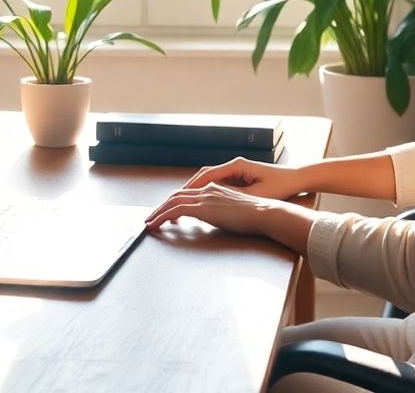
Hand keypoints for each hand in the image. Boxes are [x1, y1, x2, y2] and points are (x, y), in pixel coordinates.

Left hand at [145, 182, 317, 252]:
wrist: (265, 213)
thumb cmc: (257, 216)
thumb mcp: (236, 211)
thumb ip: (224, 212)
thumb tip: (218, 219)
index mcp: (216, 189)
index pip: (189, 193)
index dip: (175, 201)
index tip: (167, 212)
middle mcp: (208, 190)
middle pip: (177, 195)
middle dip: (162, 206)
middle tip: (152, 217)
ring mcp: (204, 197)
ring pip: (172, 201)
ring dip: (158, 212)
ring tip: (149, 223)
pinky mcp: (202, 208)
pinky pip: (175, 210)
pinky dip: (162, 217)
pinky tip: (156, 225)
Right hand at [180, 157, 304, 199]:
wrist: (298, 179)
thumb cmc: (280, 186)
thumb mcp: (257, 195)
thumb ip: (235, 196)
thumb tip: (215, 201)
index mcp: (237, 166)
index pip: (206, 175)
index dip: (191, 187)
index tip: (178, 197)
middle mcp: (234, 165)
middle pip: (204, 175)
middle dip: (188, 188)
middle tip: (173, 201)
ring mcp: (237, 170)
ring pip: (210, 178)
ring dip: (196, 189)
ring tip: (182, 202)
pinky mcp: (241, 177)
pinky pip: (218, 183)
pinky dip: (207, 191)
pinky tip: (202, 201)